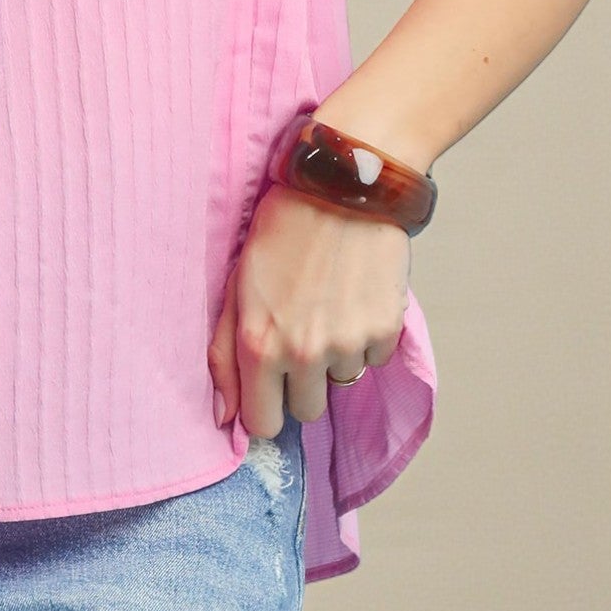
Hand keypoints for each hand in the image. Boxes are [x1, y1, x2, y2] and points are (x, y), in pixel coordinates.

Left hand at [207, 184, 409, 436]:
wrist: (339, 186)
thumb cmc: (280, 229)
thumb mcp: (235, 284)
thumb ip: (224, 354)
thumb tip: (225, 418)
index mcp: (259, 344)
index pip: (263, 424)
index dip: (264, 406)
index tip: (268, 384)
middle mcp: (304, 353)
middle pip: (306, 412)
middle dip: (301, 383)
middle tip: (298, 335)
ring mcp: (348, 345)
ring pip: (341, 382)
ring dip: (335, 355)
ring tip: (326, 303)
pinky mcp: (386, 331)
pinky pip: (373, 358)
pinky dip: (365, 337)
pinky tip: (352, 296)